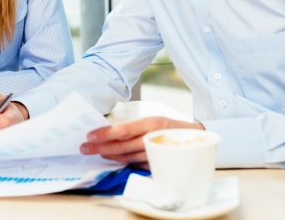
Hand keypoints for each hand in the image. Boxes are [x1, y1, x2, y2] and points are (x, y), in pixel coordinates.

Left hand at [80, 116, 203, 167]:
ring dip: (109, 155)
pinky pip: (135, 164)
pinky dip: (122, 161)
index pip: (124, 130)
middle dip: (100, 147)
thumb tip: (111, 129)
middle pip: (122, 146)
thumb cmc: (173, 127)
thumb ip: (136, 125)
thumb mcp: (156, 119)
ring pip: (127, 157)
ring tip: (95, 151)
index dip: (105, 133)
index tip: (89, 135)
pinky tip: (112, 158)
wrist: (200, 138)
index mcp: (153, 124)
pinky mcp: (157, 165)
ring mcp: (156, 154)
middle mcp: (154, 139)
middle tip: (84, 147)